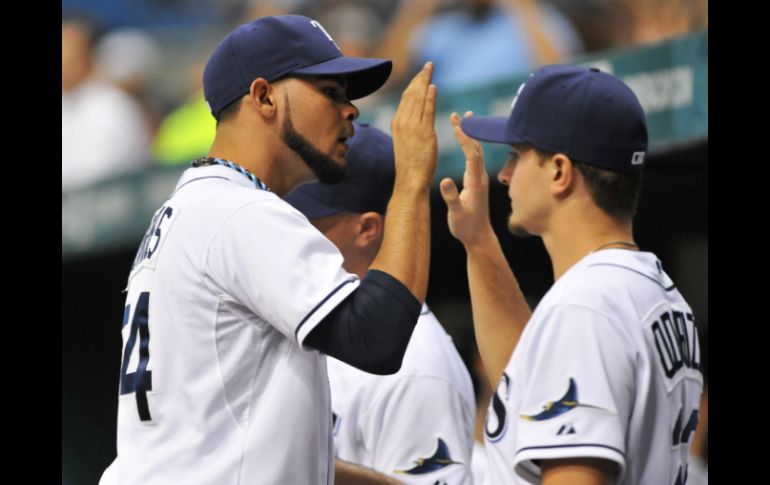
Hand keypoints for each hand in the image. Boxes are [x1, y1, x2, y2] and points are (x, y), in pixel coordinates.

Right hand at [391, 62, 437, 188]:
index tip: (422, 74)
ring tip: (430, 69)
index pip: (406, 97)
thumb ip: (409, 127)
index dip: (414, 83)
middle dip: (420, 78)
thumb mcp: (406, 141)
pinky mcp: (424, 133)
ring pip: (418, 99)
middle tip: (428, 65)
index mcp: (397, 123)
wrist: (410, 180)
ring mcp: (412, 127)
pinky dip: (429, 97)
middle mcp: (403, 122)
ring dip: (425, 82)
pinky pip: (427, 111)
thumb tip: (414, 118)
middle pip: (411, 94)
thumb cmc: (411, 164)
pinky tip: (433, 86)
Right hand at [440, 112, 494, 246]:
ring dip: (470, 135)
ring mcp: (480, 179)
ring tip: (464, 119)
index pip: (472, 154)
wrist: (479, 237)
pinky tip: (466, 140)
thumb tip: (444, 180)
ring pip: (477, 152)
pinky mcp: (477, 182)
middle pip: (476, 148)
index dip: (464, 138)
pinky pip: (475, 158)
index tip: (456, 124)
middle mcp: (480, 177)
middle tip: (458, 115)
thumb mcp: (456, 213)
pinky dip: (470, 145)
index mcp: (475, 182)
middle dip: (467, 130)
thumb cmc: (466, 227)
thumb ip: (451, 197)